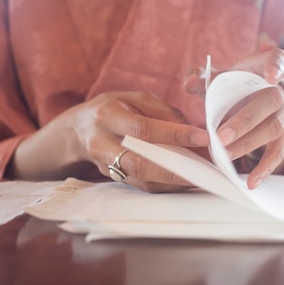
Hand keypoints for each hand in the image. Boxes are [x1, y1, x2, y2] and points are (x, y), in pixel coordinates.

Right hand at [10, 91, 209, 192]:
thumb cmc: (114, 109)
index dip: (174, 134)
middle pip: (140, 162)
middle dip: (175, 167)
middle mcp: (102, 142)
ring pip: (141, 179)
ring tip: (199, 177)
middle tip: (204, 167)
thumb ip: (163, 111)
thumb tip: (191, 130)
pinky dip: (165, 186)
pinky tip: (184, 182)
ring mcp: (105, 165)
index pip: (144, 128)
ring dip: (173, 181)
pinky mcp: (112, 178)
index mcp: (108, 115)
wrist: (79, 131)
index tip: (202, 137)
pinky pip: (141, 186)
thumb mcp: (135, 98)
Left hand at [184, 48, 283, 188]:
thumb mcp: (216, 80)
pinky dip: (265, 168)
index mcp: (266, 67)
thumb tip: (190, 83)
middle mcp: (282, 89)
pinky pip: (278, 152)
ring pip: (275, 128)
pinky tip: (252, 181)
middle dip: (245, 120)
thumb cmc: (231, 87)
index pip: (278, 59)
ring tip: (225, 155)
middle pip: (271, 101)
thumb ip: (200, 78)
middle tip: (221, 136)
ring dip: (249, 143)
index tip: (272, 75)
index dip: (277, 65)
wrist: (246, 103)